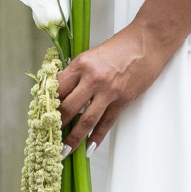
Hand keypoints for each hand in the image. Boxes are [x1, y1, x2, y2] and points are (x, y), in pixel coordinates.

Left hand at [57, 25, 165, 149]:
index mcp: (81, 64)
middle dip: (56, 125)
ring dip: (73, 138)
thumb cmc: (121, 45)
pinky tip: (90, 147)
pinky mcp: (124, 99)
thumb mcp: (92, 54)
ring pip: (86, 120)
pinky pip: (107, 122)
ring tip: (64, 150)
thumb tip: (63, 91)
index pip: (57, 88)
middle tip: (49, 137)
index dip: (48, 104)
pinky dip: (97, 137)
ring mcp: (109, 91)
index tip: (42, 114)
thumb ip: (78, 72)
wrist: (148, 41)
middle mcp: (93, 78)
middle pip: (68, 107)